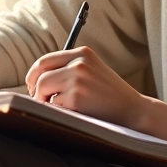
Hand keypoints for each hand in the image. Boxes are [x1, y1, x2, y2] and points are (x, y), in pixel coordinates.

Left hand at [24, 46, 147, 127]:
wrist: (133, 111)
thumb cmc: (110, 95)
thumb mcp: (92, 71)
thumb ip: (70, 68)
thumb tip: (37, 78)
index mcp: (83, 53)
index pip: (45, 60)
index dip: (34, 74)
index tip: (33, 85)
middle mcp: (79, 62)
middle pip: (40, 73)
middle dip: (35, 88)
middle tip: (38, 99)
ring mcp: (77, 79)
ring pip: (43, 88)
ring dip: (45, 101)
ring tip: (60, 108)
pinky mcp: (76, 97)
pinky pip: (52, 104)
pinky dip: (57, 111)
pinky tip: (72, 113)